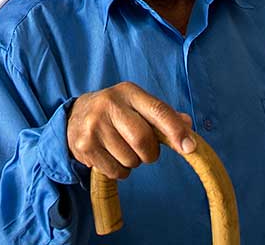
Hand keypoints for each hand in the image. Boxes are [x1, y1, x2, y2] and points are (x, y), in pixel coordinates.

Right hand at [66, 82, 195, 180]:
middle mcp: (109, 104)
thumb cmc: (115, 112)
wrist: (75, 116)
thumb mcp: (137, 105)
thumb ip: (163, 115)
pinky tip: (110, 156)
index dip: (176, 130)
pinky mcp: (85, 145)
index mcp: (128, 92)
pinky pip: (115, 171)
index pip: (158, 110)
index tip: (189, 148)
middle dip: (150, 153)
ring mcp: (95, 125)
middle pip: (143, 140)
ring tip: (122, 149)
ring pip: (130, 160)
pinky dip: (120, 171)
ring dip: (133, 163)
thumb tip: (188, 125)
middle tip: (144, 151)